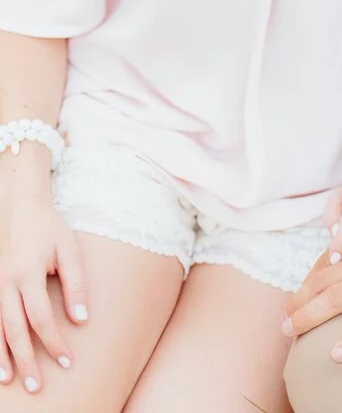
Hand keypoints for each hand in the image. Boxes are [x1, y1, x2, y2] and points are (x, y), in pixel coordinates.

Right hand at [0, 197, 87, 392]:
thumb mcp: (69, 249)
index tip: (67, 361)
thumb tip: (82, 319)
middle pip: (15, 331)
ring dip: (2, 357)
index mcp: (27, 274)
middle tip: (37, 386)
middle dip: (26, 360)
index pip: (41, 319)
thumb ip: (76, 283)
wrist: (21, 205)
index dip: (54, 342)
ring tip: (10, 380)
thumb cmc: (49, 228)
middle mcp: (6, 283)